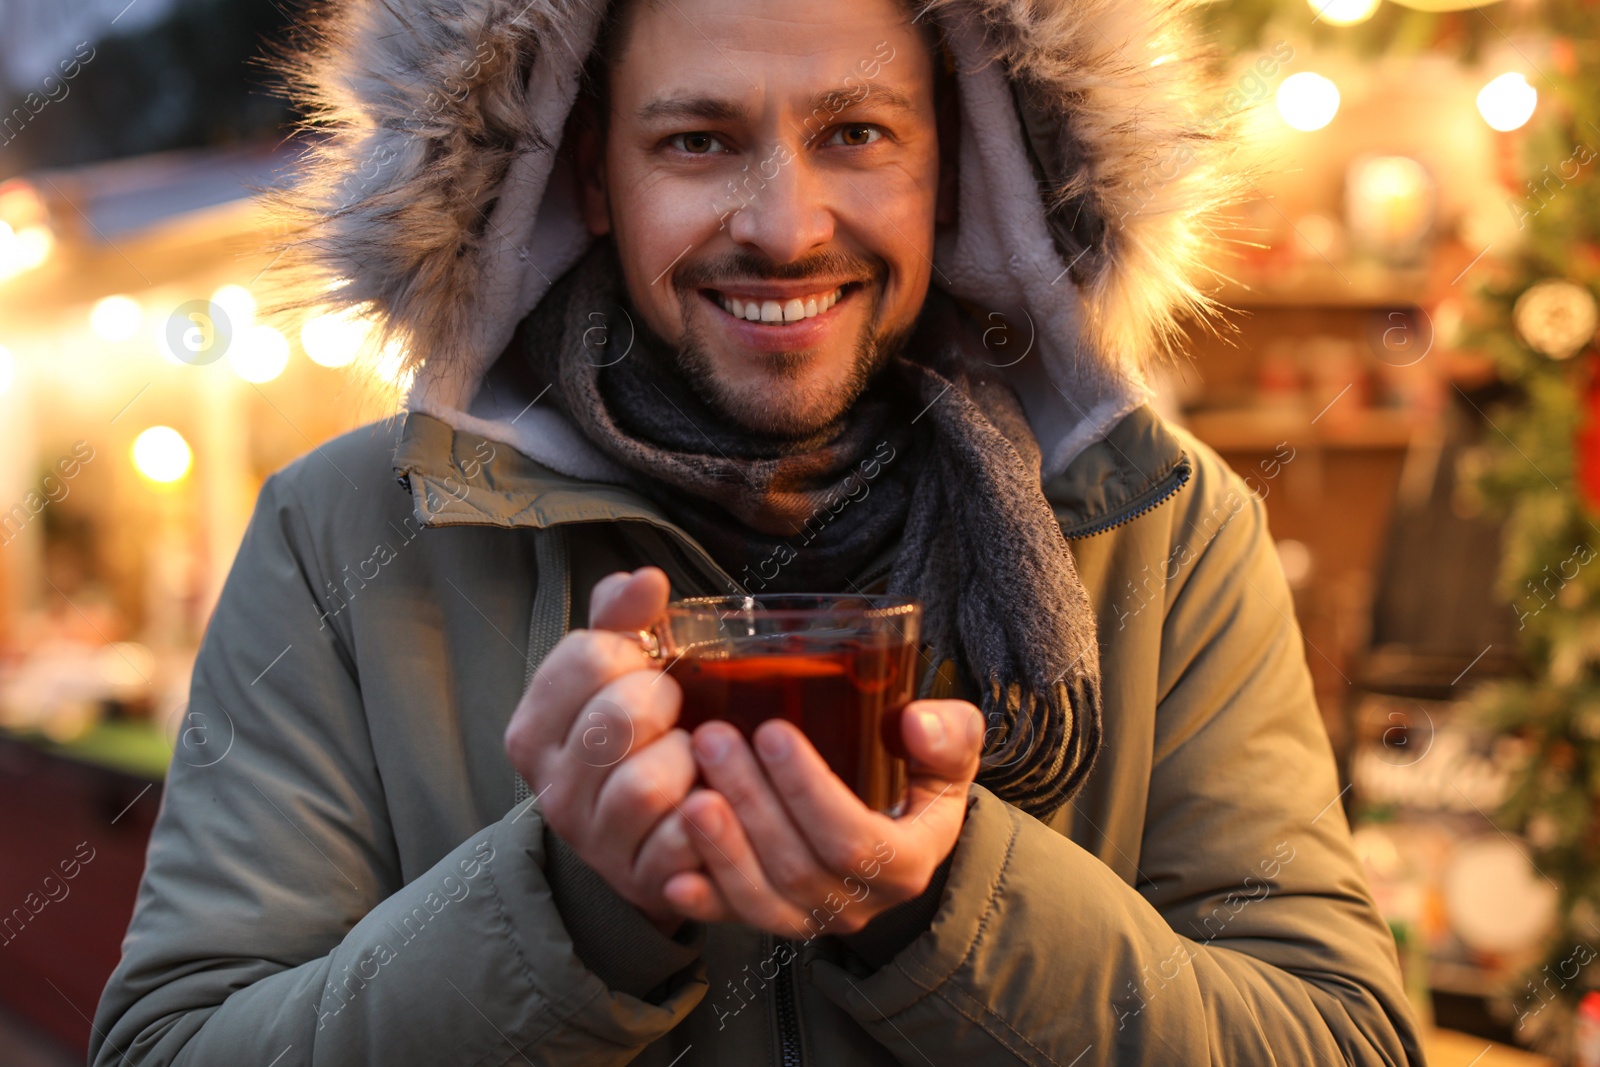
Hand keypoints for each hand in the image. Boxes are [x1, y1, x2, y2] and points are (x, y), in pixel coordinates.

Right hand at [502, 567, 697, 930]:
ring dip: (687, 763)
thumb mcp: (617, 674)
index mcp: (535, 729)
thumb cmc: (633, 741)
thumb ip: (623, 619)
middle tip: (675, 713)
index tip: (643, 667)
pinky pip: (684, 838)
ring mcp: (594, 841)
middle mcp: (552, 788)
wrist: (640, 842)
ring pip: (647, 783)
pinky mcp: (641, 881)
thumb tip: (646, 578)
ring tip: (690, 761)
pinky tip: (706, 801)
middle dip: (663, 702)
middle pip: (619, 716)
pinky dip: (708, 814)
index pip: (587, 656)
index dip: (633, 651)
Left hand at [662, 699, 982, 937]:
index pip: (855, 839)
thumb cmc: (916, 780)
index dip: (809, 790)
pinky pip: (734, 919)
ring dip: (722, 846)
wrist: (899, 833)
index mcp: (906, 863)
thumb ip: (949, 734)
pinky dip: (703, 900)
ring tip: (688, 791)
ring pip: (762, 897)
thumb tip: (917, 723)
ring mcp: (812, 919)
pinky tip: (672, 873)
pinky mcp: (772, 919)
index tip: (772, 731)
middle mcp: (858, 903)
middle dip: (751, 802)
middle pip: (798, 865)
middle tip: (713, 738)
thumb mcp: (950, 754)